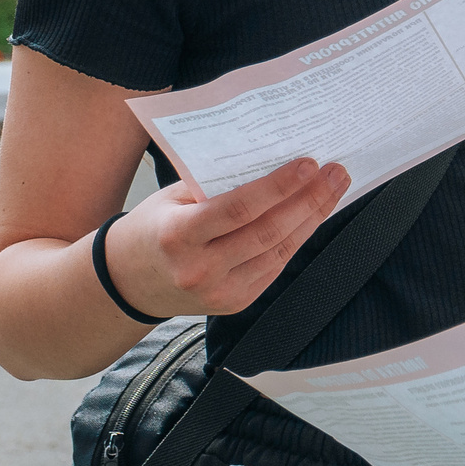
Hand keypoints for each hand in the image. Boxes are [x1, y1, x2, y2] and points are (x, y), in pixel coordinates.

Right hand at [103, 157, 347, 317]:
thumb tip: (269, 161)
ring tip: (333, 189)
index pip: (238, 209)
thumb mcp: (171, 198)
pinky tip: (312, 215)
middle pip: (267, 232)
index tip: (309, 164)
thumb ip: (214, 186)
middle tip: (336, 172)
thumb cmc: (152, 228)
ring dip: (311, 218)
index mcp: (179, 236)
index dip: (278, 187)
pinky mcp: (235, 304)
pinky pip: (274, 267)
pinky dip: (296, 239)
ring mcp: (220, 292)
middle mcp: (200, 269)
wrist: (128, 282)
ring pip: (278, 252)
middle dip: (308, 200)